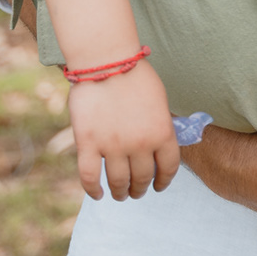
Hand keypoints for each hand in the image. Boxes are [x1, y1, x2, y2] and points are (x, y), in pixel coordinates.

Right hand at [65, 61, 179, 199]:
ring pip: (118, 181)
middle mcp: (140, 144)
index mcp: (162, 132)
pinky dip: (93, 190)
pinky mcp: (88, 143)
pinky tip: (98, 194)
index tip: (159, 186)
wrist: (107, 60)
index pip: (168, 168)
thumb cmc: (135, 75)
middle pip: (143, 178)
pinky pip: (90, 176)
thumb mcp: (160, 101)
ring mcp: (112, 146)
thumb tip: (160, 146)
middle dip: (140, 188)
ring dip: (120, 192)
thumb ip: (160, 126)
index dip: (164, 181)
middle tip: (136, 191)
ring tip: (119, 194)